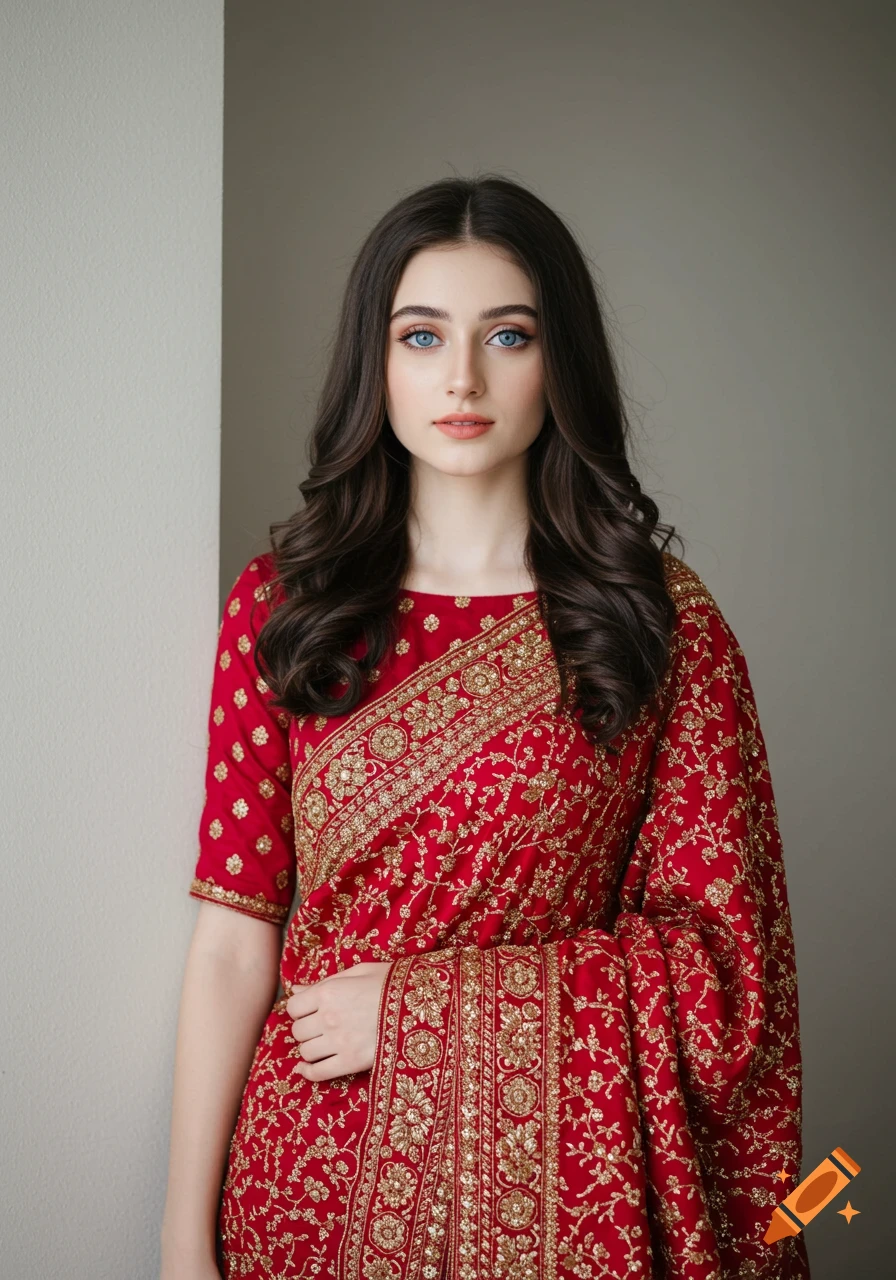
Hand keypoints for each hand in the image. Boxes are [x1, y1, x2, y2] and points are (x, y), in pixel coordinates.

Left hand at [285, 961, 392, 1080]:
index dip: (300, 1009)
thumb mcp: (359, 972)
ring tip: (323, 1043)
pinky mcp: (351, 1062)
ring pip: (306, 1052)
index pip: (294, 1007)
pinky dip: (309, 1072)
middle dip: (305, 1029)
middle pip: (298, 1031)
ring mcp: (339, 1042)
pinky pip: (318, 1073)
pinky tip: (309, 1068)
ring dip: (311, 1048)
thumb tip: (296, 988)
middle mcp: (329, 1018)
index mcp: (329, 992)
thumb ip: (325, 981)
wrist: (423, 1004)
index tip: (309, 1010)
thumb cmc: (392, 984)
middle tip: (319, 1027)